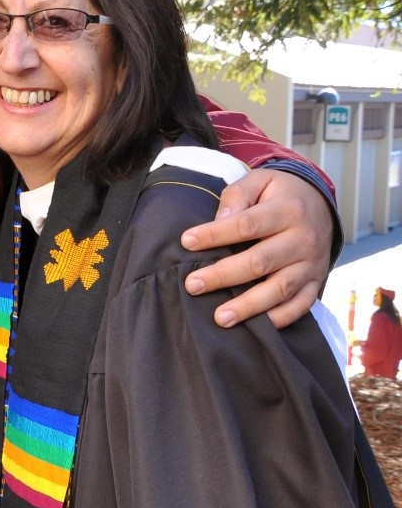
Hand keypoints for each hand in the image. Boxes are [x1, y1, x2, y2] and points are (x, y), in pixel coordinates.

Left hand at [181, 166, 333, 328]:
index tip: (186, 242)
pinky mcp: (316, 282)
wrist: (321, 204)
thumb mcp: (260, 181)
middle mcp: (303, 239)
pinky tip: (255, 326)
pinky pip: (301, 305)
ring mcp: (312, 264)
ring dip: (249, 306)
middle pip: (260, 262)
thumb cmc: (278, 194)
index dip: (215, 234)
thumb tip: (219, 220)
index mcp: (288, 210)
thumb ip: (237, 196)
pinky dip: (279, 318)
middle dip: (223, 275)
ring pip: (280, 289)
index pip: (246, 225)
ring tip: (220, 317)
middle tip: (192, 285)